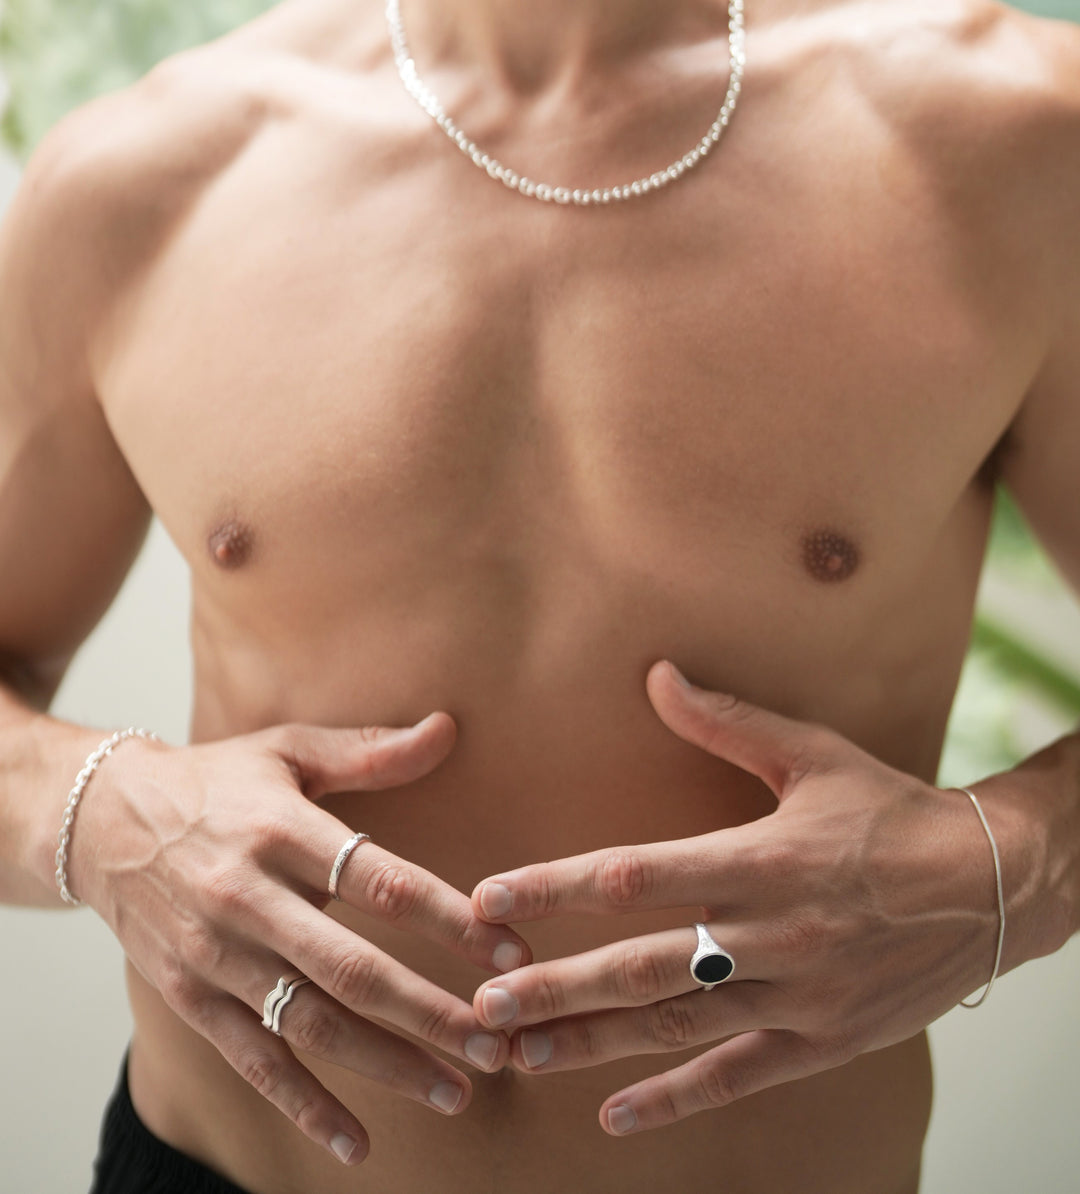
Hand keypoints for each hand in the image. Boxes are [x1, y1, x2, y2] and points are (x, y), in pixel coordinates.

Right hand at [72, 713, 529, 1164]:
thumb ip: (369, 750)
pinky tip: (356, 1142)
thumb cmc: (214, 782)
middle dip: (433, 1011)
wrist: (99, 821)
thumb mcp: (288, 751)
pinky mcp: (189, 997)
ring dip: (387, 1063)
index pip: (382, 882)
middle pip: (353, 967)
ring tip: (457, 1088)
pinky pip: (251, 1061)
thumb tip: (448, 728)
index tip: (511, 951)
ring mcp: (214, 955)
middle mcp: (247, 897)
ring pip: (310, 1023)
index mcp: (282, 831)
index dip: (451, 920)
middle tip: (500, 1040)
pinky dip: (304, 1106)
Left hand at [470, 662, 998, 1136]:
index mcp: (759, 858)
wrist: (993, 883)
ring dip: (595, 1042)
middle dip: (557, 986)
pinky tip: (616, 1115)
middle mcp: (772, 931)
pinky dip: (676, 1098)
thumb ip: (726, 720)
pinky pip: (740, 1076)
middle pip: (643, 966)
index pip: (635, 874)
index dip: (556, 886)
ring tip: (521, 1053)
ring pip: (679, 1026)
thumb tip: (656, 674)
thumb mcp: (812, 755)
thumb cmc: (891, 811)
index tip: (490, 898)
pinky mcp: (825, 1038)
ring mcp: (798, 993)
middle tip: (483, 1002)